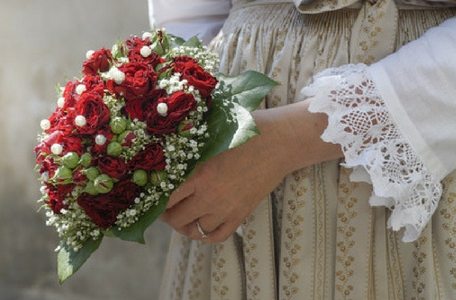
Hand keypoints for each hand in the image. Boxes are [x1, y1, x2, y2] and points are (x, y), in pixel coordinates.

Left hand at [161, 100, 341, 242]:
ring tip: (181, 218)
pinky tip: (201, 226)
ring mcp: (226, 209)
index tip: (150, 197)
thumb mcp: (212, 135)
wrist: (280, 142)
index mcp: (199, 174)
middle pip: (177, 218)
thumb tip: (165, 151)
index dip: (154, 200)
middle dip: (166, 216)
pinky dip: (205, 235)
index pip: (166, 198)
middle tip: (164, 208)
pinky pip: (218, 236)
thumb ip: (190, 148)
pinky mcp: (242, 215)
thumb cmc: (246, 131)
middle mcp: (210, 196)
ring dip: (184, 226)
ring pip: (196, 230)